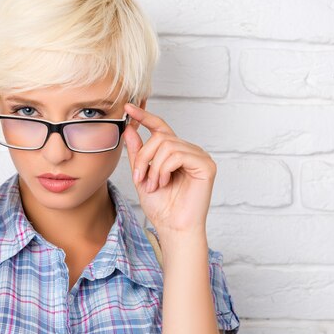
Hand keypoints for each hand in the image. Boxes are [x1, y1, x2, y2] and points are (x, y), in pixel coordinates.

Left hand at [122, 102, 216, 238]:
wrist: (172, 227)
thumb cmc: (161, 206)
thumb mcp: (142, 176)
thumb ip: (138, 153)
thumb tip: (130, 129)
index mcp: (175, 152)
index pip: (160, 126)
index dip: (144, 115)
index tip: (128, 106)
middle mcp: (189, 151)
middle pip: (160, 136)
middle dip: (144, 157)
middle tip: (140, 179)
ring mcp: (199, 157)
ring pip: (167, 145)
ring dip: (153, 167)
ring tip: (154, 185)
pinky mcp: (206, 165)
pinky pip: (177, 154)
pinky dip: (164, 169)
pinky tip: (165, 183)